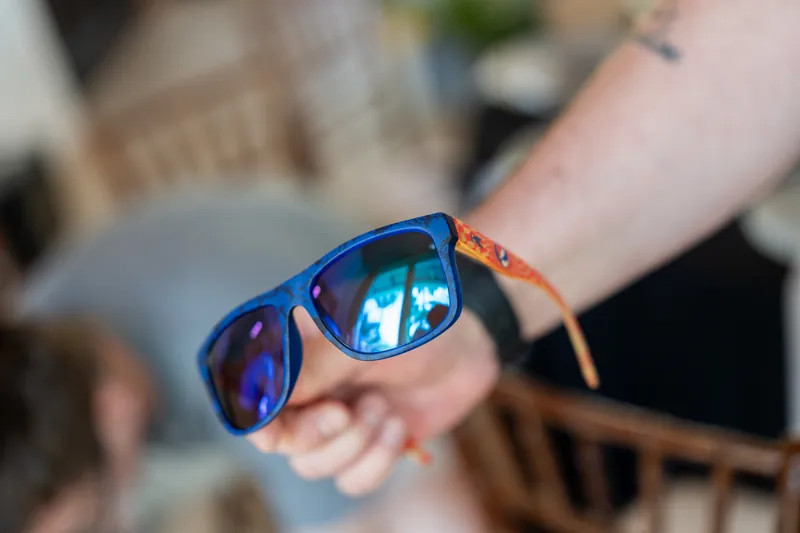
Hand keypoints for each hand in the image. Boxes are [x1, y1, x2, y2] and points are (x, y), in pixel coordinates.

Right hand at [247, 308, 498, 495]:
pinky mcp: (365, 444)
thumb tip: (262, 397)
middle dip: (316, 434)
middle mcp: (308, 388)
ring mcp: (335, 418)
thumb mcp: (360, 340)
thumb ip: (311, 368)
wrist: (467, 349)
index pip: (251, 394)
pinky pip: (350, 480)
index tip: (275, 433)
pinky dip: (376, 461)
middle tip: (346, 412)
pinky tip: (398, 428)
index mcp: (295, 352)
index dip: (256, 420)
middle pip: (280, 440)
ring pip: (314, 466)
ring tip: (384, 409)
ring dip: (353, 444)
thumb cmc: (414, 325)